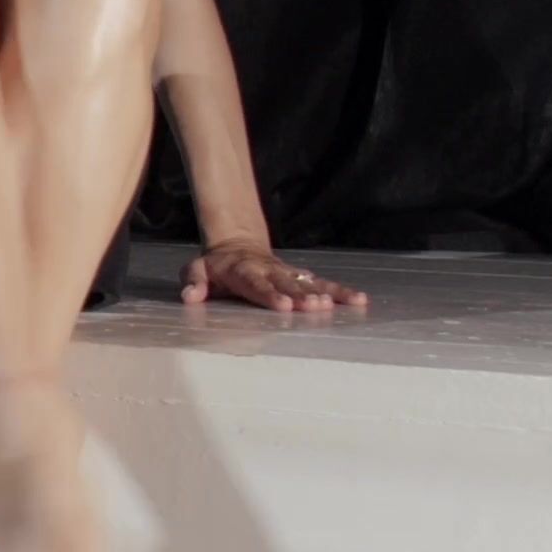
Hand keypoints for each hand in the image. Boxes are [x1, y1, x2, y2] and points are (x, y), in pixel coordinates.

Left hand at [181, 241, 365, 311]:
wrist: (238, 244)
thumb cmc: (216, 266)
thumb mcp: (196, 270)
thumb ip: (194, 282)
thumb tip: (190, 296)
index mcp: (244, 272)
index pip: (257, 285)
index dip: (269, 295)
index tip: (283, 306)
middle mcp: (270, 271)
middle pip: (288, 284)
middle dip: (302, 295)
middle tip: (316, 307)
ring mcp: (288, 273)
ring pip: (310, 283)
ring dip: (328, 294)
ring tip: (348, 303)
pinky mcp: (301, 276)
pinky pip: (323, 283)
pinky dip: (341, 291)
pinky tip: (360, 300)